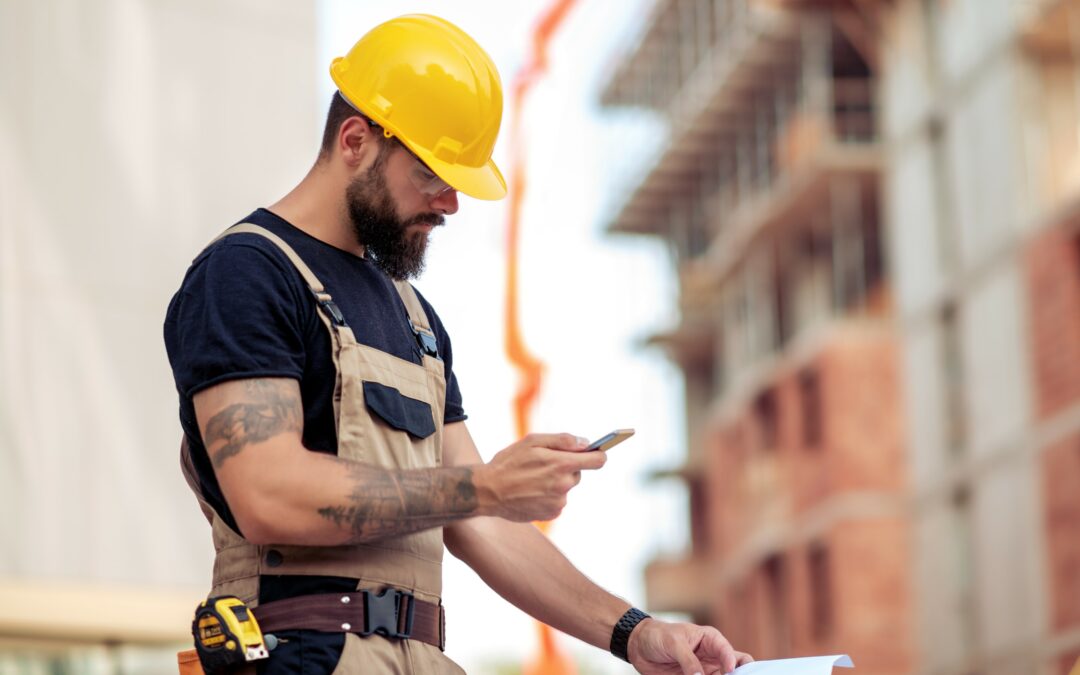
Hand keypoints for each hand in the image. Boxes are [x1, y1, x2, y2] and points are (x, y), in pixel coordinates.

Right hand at [475, 433, 606, 521]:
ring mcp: (559, 502)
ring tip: (531, 479)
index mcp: (562, 464)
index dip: (598, 454)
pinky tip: (530, 491)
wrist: (487, 492)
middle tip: (543, 464)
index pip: (598, 460)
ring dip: (555, 482)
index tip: (595, 452)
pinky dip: (548, 495)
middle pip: (579, 472)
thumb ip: (563, 440)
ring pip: (566, 487)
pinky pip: (557, 501)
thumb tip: (586, 443)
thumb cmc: (508, 462)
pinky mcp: (551, 514)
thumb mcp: (532, 441)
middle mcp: (564, 485)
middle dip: (566, 467)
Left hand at [628, 618, 753, 674]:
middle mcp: (712, 657)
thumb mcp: (673, 643)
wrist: (638, 646)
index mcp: (710, 640)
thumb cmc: (657, 635)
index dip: (732, 663)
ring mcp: (705, 671)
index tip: (728, 672)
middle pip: (734, 669)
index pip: (729, 652)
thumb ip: (688, 660)